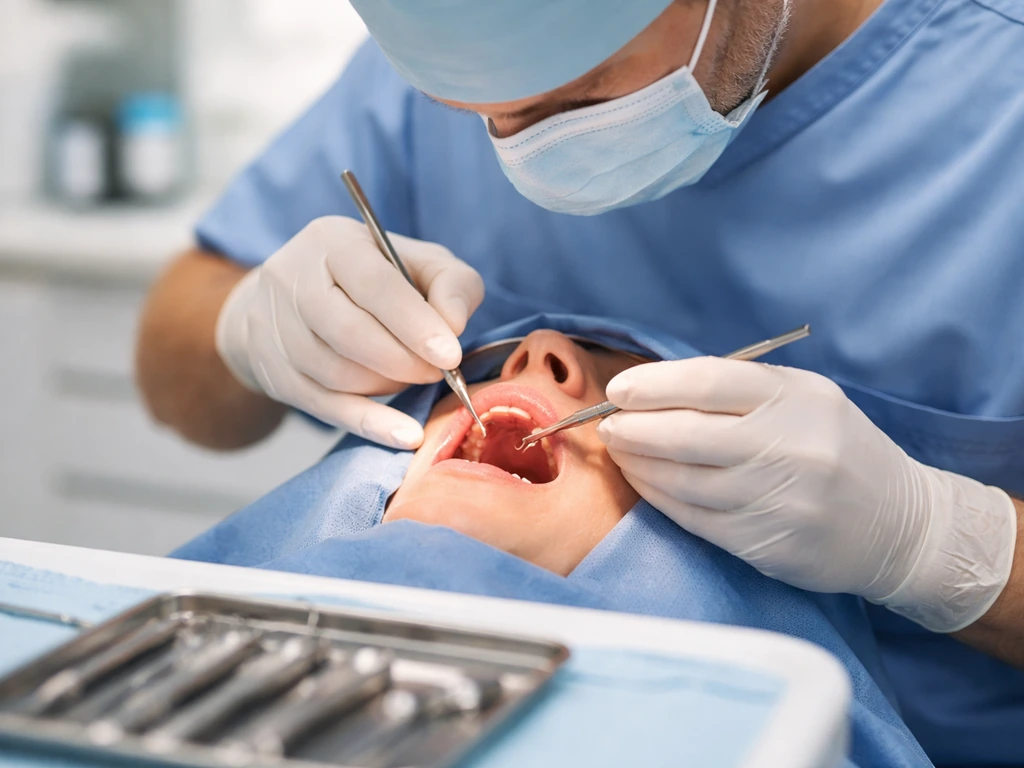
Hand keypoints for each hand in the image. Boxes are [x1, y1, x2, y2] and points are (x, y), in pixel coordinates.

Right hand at [215, 216, 483, 448]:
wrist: (287, 299)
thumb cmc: (371, 279)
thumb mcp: (417, 262)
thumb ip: (451, 283)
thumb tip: (454, 324)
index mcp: (333, 243)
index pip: (374, 284)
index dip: (414, 323)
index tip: (450, 355)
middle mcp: (293, 280)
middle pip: (350, 333)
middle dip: (404, 361)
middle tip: (438, 372)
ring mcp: (275, 329)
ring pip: (337, 373)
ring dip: (387, 385)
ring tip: (412, 378)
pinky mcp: (274, 373)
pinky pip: (325, 407)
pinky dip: (370, 424)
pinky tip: (405, 435)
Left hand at [598, 357, 1015, 631]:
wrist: (897, 524)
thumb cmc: (835, 447)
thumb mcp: (805, 398)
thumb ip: (739, 389)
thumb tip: (656, 388)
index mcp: (796, 398)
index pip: (707, 382)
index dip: (653, 385)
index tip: (619, 390)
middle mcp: (788, 447)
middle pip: (685, 434)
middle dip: (633, 428)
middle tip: (608, 425)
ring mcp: (776, 500)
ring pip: (682, 480)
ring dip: (638, 465)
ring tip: (620, 452)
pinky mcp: (764, 543)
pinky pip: (693, 517)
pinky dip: (659, 497)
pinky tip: (645, 482)